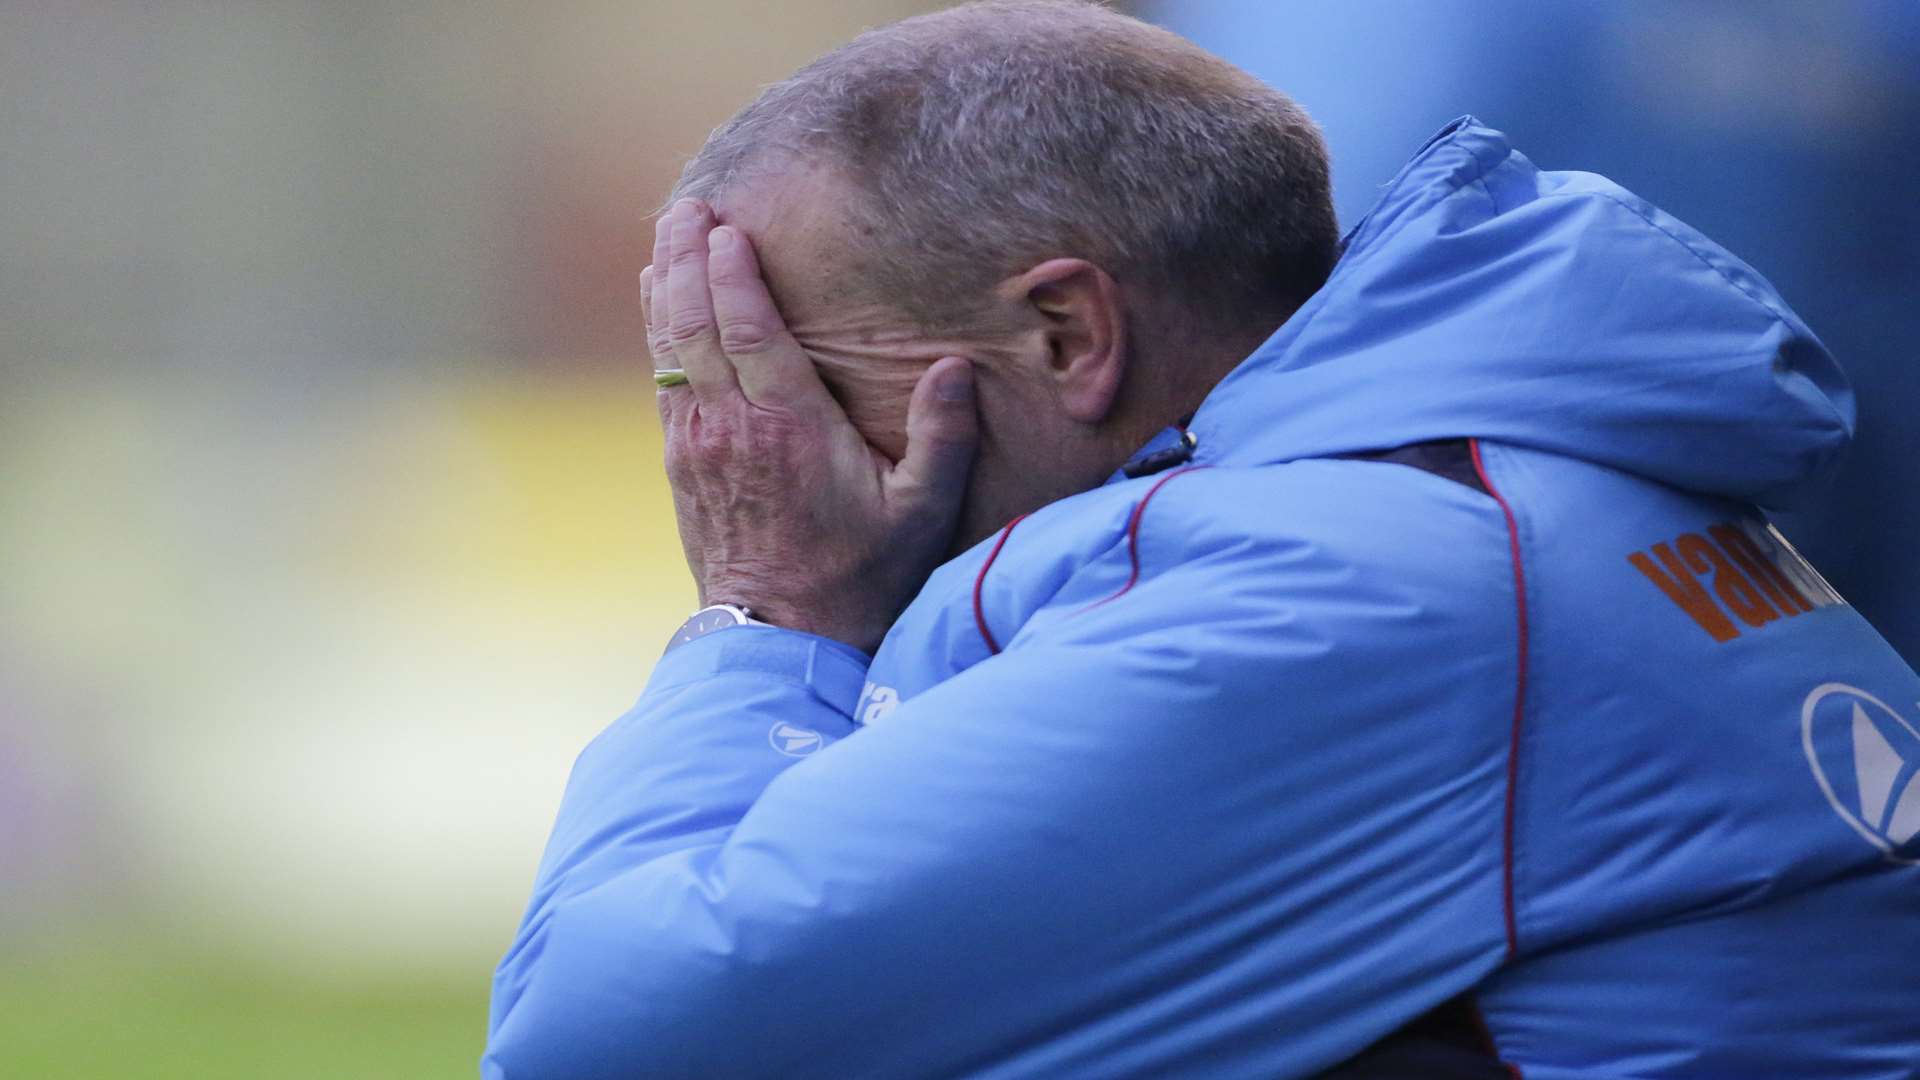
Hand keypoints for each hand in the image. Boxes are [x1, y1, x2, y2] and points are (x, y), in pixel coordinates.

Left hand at [640, 199, 978, 654]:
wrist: (783, 638)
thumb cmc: (861, 575)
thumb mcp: (919, 513)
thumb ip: (941, 439)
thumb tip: (955, 369)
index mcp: (787, 426)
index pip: (749, 328)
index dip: (733, 271)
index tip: (729, 226)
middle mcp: (730, 427)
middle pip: (695, 321)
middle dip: (687, 257)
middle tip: (689, 206)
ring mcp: (696, 445)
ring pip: (670, 345)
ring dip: (666, 284)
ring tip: (668, 231)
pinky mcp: (681, 463)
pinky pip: (664, 378)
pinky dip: (661, 331)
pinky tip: (660, 301)